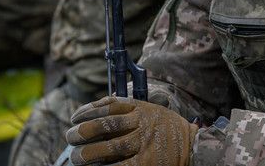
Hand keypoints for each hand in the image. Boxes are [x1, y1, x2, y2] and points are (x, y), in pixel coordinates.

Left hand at [65, 96, 196, 165]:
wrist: (193, 146)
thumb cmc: (167, 129)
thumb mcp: (149, 110)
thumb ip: (127, 110)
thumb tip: (94, 115)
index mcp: (140, 108)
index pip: (109, 105)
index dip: (88, 111)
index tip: (75, 117)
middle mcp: (141, 124)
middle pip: (105, 125)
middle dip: (83, 131)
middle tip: (70, 137)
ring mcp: (144, 144)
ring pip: (110, 147)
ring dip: (88, 153)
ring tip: (76, 157)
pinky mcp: (147, 163)